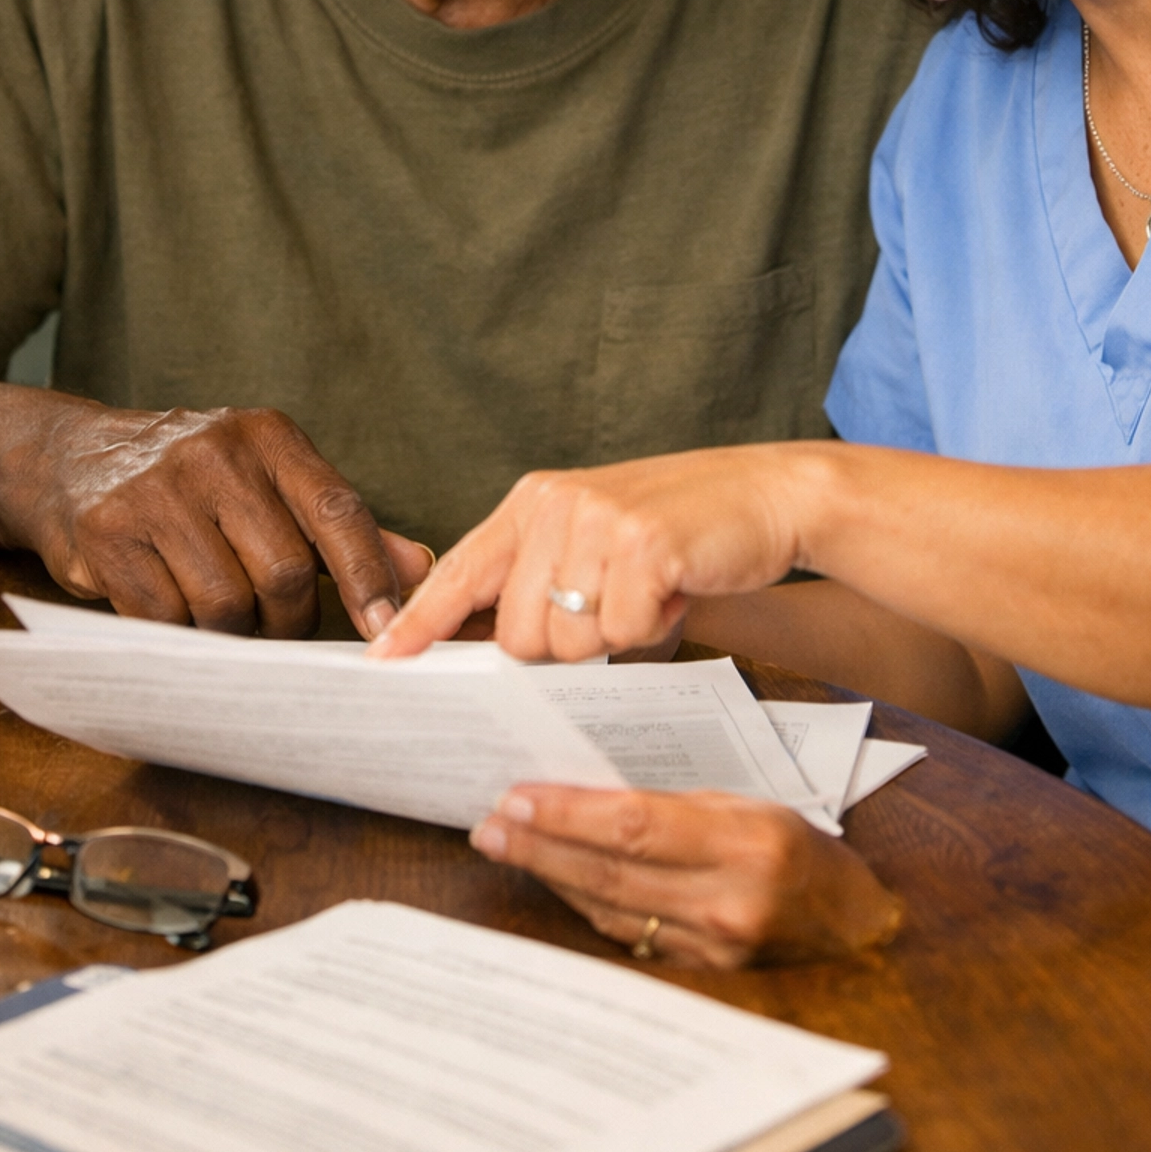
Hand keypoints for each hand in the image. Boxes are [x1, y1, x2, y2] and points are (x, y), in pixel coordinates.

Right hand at [0, 400, 432, 638]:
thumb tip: (416, 568)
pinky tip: (170, 610)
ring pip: (227, 604)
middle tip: (277, 630)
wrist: (71, 458)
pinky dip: (178, 631)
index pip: (338, 511)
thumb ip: (338, 525)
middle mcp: (217, 453)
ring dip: (233, 633)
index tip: (388, 629)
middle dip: (289, 622)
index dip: (368, 577)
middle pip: (285, 573)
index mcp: (270, 437)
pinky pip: (165, 617)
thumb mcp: (268, 480)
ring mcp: (158, 490)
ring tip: (222, 618)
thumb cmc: (192, 481)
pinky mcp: (109, 532)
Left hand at [375, 444, 826, 660]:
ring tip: (648, 589)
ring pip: (567, 644)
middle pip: (518, 637)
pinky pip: (622, 634)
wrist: (766, 492)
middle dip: (567, 645)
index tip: (384, 659)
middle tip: (615, 604)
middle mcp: (555, 505)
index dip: (422, 620)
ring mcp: (597, 523)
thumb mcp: (595, 535)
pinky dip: (654, 627)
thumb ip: (541, 574)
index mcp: (534, 501)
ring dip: (614, 636)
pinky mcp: (642, 546)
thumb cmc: (679, 528)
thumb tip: (495, 646)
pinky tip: (674, 588)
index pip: (461, 569)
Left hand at [469, 784, 902, 969]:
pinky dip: (584, 904)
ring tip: (506, 844)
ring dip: (551, 875)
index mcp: (747, 844)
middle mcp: (727, 902)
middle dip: (541, 847)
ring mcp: (712, 950)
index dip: (569, 814)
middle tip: (490, 824)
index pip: (636, 826)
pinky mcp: (699, 977)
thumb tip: (592, 796)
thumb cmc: (801, 850)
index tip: (519, 797)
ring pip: (610, 908)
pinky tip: (553, 879)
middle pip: (611, 873)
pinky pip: (627, 935)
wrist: (856, 928)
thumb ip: (677, 805)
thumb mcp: (751, 805)